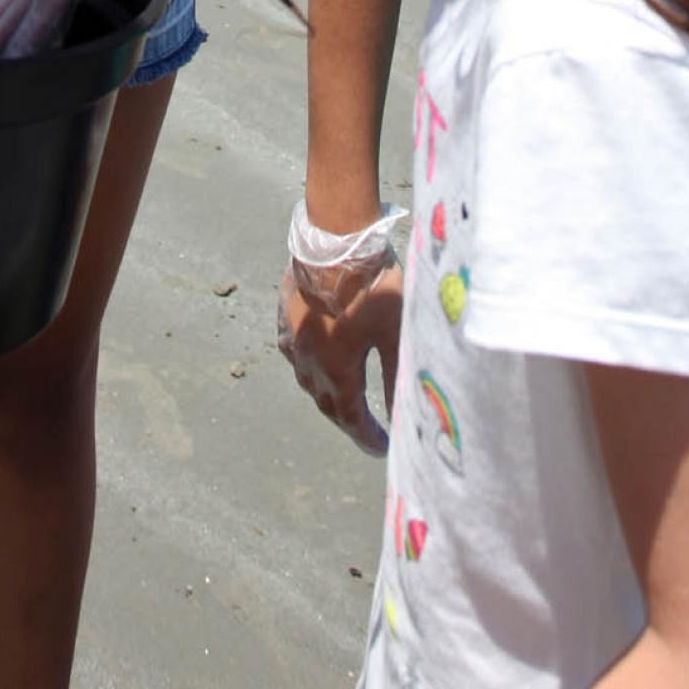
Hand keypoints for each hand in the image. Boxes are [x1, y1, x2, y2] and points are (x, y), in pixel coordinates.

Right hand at [278, 253, 402, 455]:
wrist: (334, 238)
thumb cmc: (371, 285)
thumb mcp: (393, 332)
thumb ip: (396, 375)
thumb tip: (404, 414)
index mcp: (335, 370)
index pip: (351, 418)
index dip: (367, 437)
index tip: (382, 449)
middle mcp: (307, 360)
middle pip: (326, 403)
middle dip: (347, 421)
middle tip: (366, 431)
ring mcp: (292, 336)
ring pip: (306, 379)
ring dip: (326, 395)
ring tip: (344, 399)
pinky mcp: (284, 313)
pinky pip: (292, 351)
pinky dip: (307, 365)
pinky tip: (313, 359)